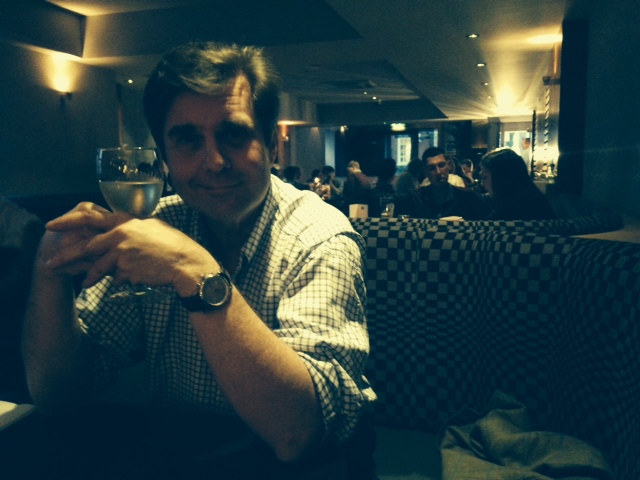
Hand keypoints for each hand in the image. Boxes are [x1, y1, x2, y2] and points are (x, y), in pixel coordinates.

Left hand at [46, 203, 213, 292]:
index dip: (68, 221)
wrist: (186, 263)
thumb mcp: (151, 228)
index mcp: (126, 221)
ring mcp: (123, 252)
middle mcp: (121, 235)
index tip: (52, 225)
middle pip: (86, 246)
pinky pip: (116, 278)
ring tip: (84, 284)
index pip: (89, 217)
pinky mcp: (127, 270)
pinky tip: (125, 283)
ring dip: (89, 277)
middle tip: (49, 263)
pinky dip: (118, 281)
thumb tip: (118, 231)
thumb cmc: (173, 245)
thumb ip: (131, 229)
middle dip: (65, 256)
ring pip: (98, 266)